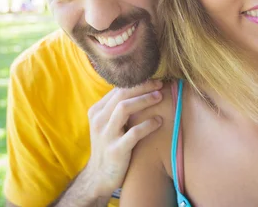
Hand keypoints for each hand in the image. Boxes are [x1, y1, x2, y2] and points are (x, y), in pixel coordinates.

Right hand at [82, 80, 163, 197]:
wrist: (99, 177)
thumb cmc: (109, 146)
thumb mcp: (108, 125)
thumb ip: (118, 108)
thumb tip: (140, 89)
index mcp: (97, 111)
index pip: (118, 89)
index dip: (138, 83)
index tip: (155, 80)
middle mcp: (99, 120)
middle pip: (122, 95)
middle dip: (143, 87)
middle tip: (161, 85)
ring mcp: (106, 135)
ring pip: (124, 108)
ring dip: (145, 100)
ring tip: (160, 97)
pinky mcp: (116, 150)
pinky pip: (134, 133)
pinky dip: (148, 124)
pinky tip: (159, 121)